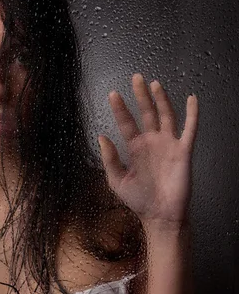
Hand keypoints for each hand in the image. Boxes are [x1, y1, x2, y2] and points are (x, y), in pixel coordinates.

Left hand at [98, 73, 198, 226]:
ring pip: (165, 116)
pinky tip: (192, 99)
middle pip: (146, 113)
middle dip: (140, 96)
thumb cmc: (139, 200)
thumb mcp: (117, 181)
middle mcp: (151, 142)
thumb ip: (110, 159)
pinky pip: (189, 129)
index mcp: (135, 148)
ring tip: (154, 84)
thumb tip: (101, 136)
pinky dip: (192, 114)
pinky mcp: (183, 151)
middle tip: (136, 77)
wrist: (160, 216)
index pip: (126, 123)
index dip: (120, 108)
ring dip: (161, 100)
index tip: (112, 94)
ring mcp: (168, 145)